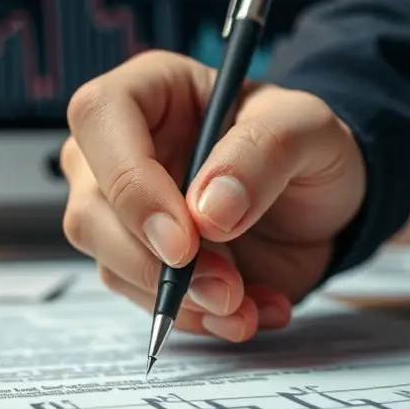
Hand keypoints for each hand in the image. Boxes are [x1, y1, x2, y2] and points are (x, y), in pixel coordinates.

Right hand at [59, 50, 365, 341]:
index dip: (129, 183)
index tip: (182, 240)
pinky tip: (248, 310)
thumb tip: (208, 212)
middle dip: (155, 263)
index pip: (99, 119)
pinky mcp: (139, 259)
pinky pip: (143, 298)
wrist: (320, 202)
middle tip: (225, 287)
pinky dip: (196, 318)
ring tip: (246, 303)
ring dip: (179, 299)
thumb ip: (264, 154)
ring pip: (110, 263)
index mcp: (149, 91)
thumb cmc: (306, 145)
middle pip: (90, 208)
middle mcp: (119, 148)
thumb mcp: (311, 129)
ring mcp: (121, 209)